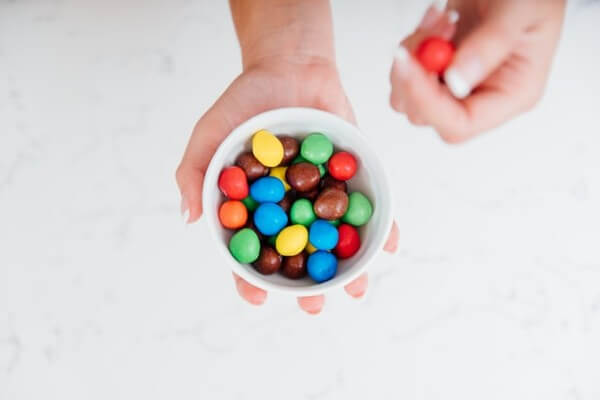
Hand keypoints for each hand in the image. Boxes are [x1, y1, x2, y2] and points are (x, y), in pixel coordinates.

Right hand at [176, 57, 399, 312]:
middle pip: (298, 256)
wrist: (289, 66)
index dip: (251, 278)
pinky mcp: (350, 178)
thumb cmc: (244, 103)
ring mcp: (322, 196)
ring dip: (349, 268)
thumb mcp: (209, 135)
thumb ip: (194, 174)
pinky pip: (367, 206)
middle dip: (307, 286)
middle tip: (315, 308)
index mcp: (256, 208)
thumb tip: (189, 219)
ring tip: (357, 289)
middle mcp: (290, 208)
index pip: (251, 252)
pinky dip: (381, 226)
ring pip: (335, 240)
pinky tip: (389, 244)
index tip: (258, 299)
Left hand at [390, 0, 565, 141]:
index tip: (413, 67)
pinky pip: (407, 73)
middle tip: (434, 32)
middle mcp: (481, 97)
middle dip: (416, 74)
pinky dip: (413, 45)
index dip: (429, 103)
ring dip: (414, 55)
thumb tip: (456, 81)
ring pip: (408, 96)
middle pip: (425, 115)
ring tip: (441, 20)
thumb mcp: (520, 11)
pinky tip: (436, 18)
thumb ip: (490, 45)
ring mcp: (457, 82)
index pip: (461, 124)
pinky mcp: (439, 67)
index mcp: (512, 95)